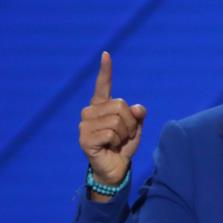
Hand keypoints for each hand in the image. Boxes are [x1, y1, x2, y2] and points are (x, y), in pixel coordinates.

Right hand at [79, 51, 146, 185]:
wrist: (115, 169)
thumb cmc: (123, 146)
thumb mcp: (135, 128)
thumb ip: (138, 115)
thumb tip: (138, 108)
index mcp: (102, 106)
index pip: (103, 85)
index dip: (105, 71)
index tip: (106, 54)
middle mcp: (90, 112)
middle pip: (120, 105)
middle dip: (130, 123)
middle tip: (124, 136)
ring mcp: (85, 125)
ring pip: (117, 120)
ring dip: (125, 134)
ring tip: (117, 142)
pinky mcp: (84, 138)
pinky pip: (111, 133)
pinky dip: (117, 142)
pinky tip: (110, 148)